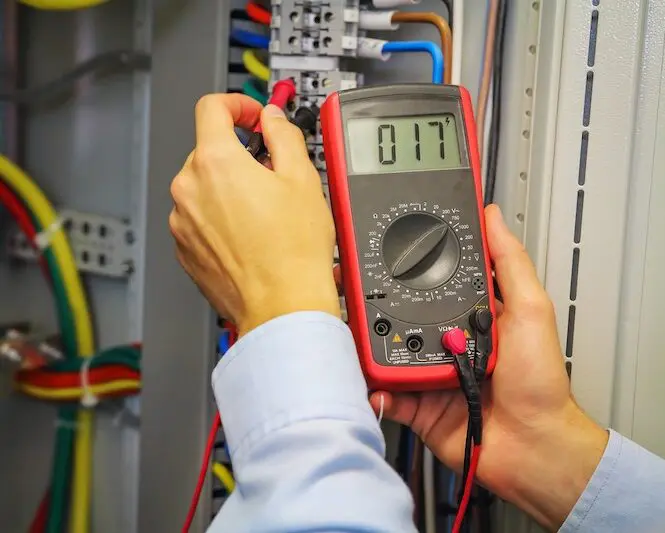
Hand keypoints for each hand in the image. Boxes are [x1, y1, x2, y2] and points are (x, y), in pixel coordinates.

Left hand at [169, 94, 339, 335]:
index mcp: (215, 162)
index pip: (212, 107)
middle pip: (209, 150)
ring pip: (204, 186)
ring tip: (263, 214)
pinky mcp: (184, 249)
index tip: (253, 118)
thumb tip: (272, 119)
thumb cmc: (292, 252)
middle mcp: (188, 189)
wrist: (281, 306)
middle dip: (239, 154)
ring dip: (229, 188)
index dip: (238, 105)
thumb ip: (283, 135)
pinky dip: (220, 217)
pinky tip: (250, 236)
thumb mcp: (302, 179)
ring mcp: (182, 221)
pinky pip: (199, 218)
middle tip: (272, 175)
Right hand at [370, 205, 607, 529]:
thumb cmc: (539, 382)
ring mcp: (428, 371)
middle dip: (374, 303)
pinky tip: (371, 381)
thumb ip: (509, 262)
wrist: (532, 446)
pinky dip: (375, 389)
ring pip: (387, 351)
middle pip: (400, 315)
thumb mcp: (530, 309)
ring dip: (369, 343)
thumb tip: (494, 218)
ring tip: (352, 329)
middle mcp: (444, 341)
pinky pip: (387, 392)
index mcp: (468, 316)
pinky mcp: (417, 403)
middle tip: (350, 288)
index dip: (409, 267)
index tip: (385, 249)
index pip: (431, 283)